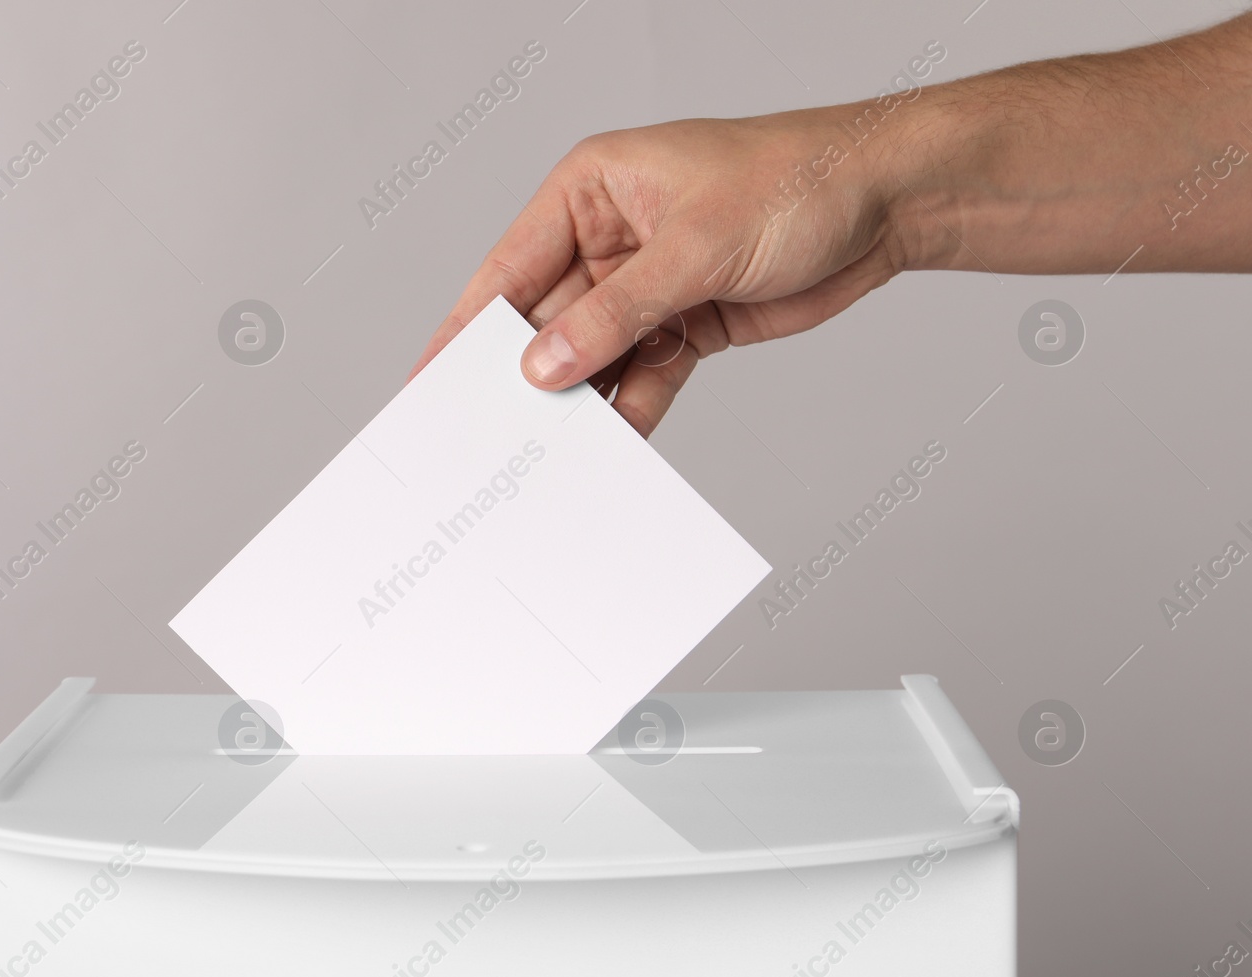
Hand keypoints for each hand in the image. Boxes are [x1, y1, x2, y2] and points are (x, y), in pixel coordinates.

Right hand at [411, 116, 911, 435]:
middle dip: (527, 376)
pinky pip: (643, 374)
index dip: (469, 327)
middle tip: (492, 433)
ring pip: (594, 355)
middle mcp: (611, 236)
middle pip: (548, 320)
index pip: (511, 266)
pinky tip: (615, 442)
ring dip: (580, 400)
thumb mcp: (696, 246)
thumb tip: (546, 365)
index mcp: (592, 188)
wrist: (890, 201)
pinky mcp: (687, 321)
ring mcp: (649, 284)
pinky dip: (632, 408)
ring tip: (552, 450)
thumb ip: (616, 314)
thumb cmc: (799, 178)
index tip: (434, 376)